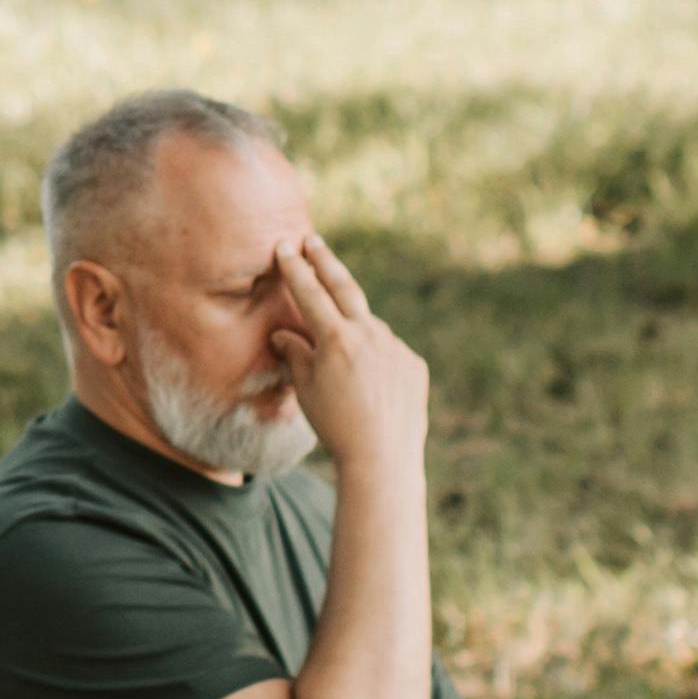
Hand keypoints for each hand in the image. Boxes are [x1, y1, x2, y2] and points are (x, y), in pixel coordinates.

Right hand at [266, 237, 428, 479]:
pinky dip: (374, 357)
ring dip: (352, 327)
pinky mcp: (413, 363)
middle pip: (344, 287)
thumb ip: (295, 354)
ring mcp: (395, 346)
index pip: (311, 293)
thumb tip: (284, 334)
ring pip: (367, 326)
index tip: (286, 246)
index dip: (296, 269)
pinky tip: (369, 385)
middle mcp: (369, 334)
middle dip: (325, 262)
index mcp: (337, 339)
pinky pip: (388, 350)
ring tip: (341, 358)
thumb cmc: (337, 426)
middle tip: (313, 240)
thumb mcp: (307, 389)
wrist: (384, 458)